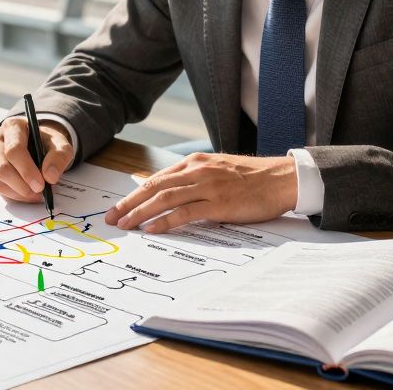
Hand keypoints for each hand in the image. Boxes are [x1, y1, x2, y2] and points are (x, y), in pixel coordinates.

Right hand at [0, 118, 73, 202]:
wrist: (37, 142)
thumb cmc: (45, 142)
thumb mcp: (60, 144)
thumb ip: (59, 156)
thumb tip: (50, 176)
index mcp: (12, 126)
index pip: (14, 150)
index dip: (27, 170)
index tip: (41, 185)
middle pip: (3, 168)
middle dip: (22, 186)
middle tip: (39, 193)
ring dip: (18, 193)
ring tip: (35, 194)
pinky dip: (14, 195)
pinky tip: (27, 193)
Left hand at [104, 152, 297, 232]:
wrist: (281, 179)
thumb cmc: (251, 179)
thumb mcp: (216, 171)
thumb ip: (192, 180)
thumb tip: (167, 192)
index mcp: (195, 163)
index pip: (156, 179)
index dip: (133, 194)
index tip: (117, 208)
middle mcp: (197, 171)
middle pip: (154, 188)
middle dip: (129, 204)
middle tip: (111, 218)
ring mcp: (208, 186)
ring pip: (165, 198)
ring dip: (141, 212)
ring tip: (125, 225)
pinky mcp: (219, 203)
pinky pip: (185, 213)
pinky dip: (165, 220)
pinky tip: (152, 229)